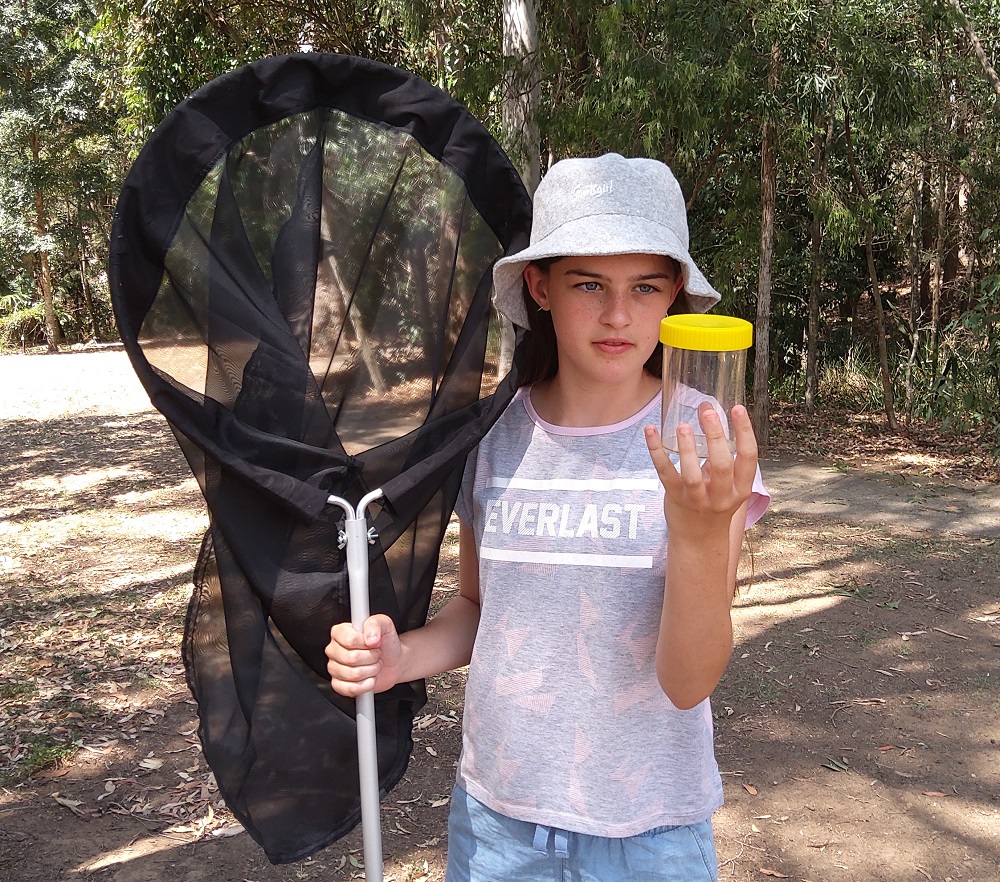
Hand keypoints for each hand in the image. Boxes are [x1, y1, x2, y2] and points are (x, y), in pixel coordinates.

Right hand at [326, 613, 402, 696]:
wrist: (393, 661)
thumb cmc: (385, 643)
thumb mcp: (384, 625)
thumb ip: (375, 624)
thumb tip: (370, 638)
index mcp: (340, 632)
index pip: (349, 640)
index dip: (365, 643)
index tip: (372, 642)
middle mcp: (334, 650)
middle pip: (352, 658)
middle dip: (371, 658)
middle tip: (375, 654)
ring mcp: (334, 668)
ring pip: (353, 674)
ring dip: (371, 671)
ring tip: (373, 664)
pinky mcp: (338, 685)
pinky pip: (351, 689)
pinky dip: (366, 685)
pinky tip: (369, 678)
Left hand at [644, 403, 757, 539]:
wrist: (698, 540)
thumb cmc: (715, 502)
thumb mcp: (727, 483)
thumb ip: (719, 451)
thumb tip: (708, 408)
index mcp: (741, 488)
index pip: (748, 457)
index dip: (745, 431)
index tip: (738, 408)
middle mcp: (722, 495)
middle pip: (721, 464)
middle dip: (716, 436)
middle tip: (708, 412)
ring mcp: (697, 499)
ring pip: (693, 474)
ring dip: (687, 448)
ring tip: (682, 426)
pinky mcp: (675, 498)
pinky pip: (665, 473)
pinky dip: (656, 451)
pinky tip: (650, 431)